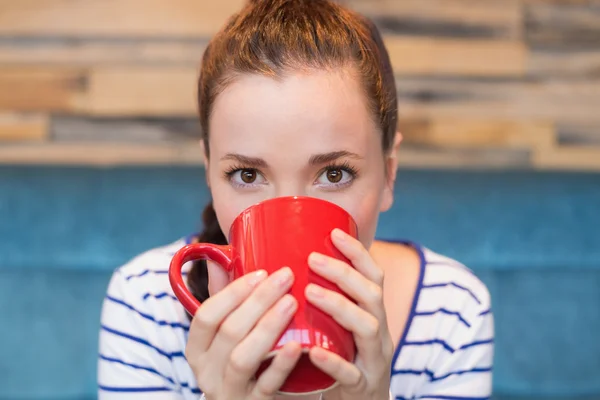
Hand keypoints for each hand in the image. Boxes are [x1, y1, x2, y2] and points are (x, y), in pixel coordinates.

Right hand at [186, 267, 302, 399]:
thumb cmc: (245, 360)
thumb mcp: (227, 332)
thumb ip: (223, 299)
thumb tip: (219, 256)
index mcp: (198, 349)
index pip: (206, 315)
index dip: (233, 292)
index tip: (261, 272)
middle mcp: (207, 372)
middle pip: (228, 332)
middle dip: (258, 301)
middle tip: (286, 277)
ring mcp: (229, 392)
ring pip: (243, 358)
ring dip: (268, 327)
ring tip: (292, 302)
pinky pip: (267, 386)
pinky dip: (282, 364)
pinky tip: (299, 345)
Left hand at [305, 229, 393, 399]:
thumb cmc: (343, 361)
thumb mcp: (340, 329)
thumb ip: (322, 304)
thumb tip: (281, 270)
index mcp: (372, 315)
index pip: (373, 276)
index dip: (357, 253)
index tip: (333, 232)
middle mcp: (379, 333)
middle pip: (373, 295)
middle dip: (344, 273)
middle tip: (313, 259)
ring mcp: (374, 360)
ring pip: (368, 328)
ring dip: (340, 306)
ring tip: (310, 293)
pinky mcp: (363, 387)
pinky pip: (352, 373)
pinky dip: (334, 361)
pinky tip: (313, 351)